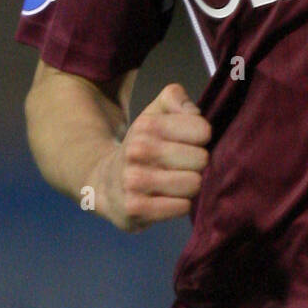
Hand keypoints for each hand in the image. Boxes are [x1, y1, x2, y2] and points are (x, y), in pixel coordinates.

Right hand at [90, 82, 210, 232]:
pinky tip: (168, 200)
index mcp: (147, 125)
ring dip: (189, 187)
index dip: (201, 139)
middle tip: (181, 167)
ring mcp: (133, 180)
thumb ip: (175, 98)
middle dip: (196, 165)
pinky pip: (182, 207)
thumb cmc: (142, 147)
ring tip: (175, 183)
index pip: (202, 131)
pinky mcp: (134, 208)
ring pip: (193, 184)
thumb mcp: (154, 114)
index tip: (188, 143)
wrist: (105, 183)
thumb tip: (194, 112)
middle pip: (201, 159)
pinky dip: (181, 205)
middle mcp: (138, 150)